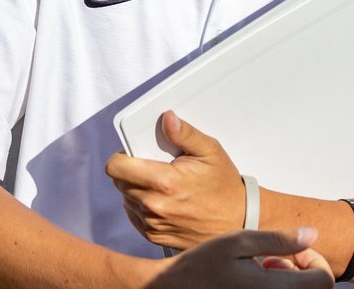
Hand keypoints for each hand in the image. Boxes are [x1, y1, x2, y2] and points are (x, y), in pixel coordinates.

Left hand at [107, 111, 244, 249]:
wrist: (236, 222)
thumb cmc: (224, 186)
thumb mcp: (210, 151)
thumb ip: (185, 134)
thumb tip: (167, 118)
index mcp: (164, 182)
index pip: (116, 167)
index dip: (122, 156)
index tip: (134, 152)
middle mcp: (154, 205)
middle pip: (119, 181)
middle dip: (131, 170)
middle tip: (153, 165)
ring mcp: (152, 223)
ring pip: (126, 198)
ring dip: (136, 188)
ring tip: (161, 183)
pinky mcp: (153, 235)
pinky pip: (134, 215)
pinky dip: (142, 205)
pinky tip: (162, 199)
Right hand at [146, 227, 333, 288]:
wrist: (172, 288)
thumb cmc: (202, 263)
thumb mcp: (240, 241)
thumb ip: (280, 239)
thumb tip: (313, 234)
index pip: (324, 281)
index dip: (316, 261)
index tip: (292, 250)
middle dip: (302, 271)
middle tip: (272, 257)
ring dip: (289, 281)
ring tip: (260, 267)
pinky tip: (254, 280)